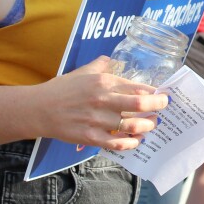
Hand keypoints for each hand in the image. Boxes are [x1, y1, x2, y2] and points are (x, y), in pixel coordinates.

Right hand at [42, 56, 168, 150]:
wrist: (38, 109)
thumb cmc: (62, 89)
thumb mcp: (82, 72)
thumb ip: (101, 65)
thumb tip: (113, 60)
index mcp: (103, 82)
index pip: (137, 87)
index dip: (155, 92)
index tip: (162, 94)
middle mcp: (103, 99)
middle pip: (140, 105)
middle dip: (158, 107)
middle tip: (164, 108)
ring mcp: (97, 120)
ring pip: (131, 125)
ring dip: (147, 126)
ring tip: (152, 125)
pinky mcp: (89, 136)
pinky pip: (116, 143)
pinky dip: (130, 143)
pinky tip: (136, 141)